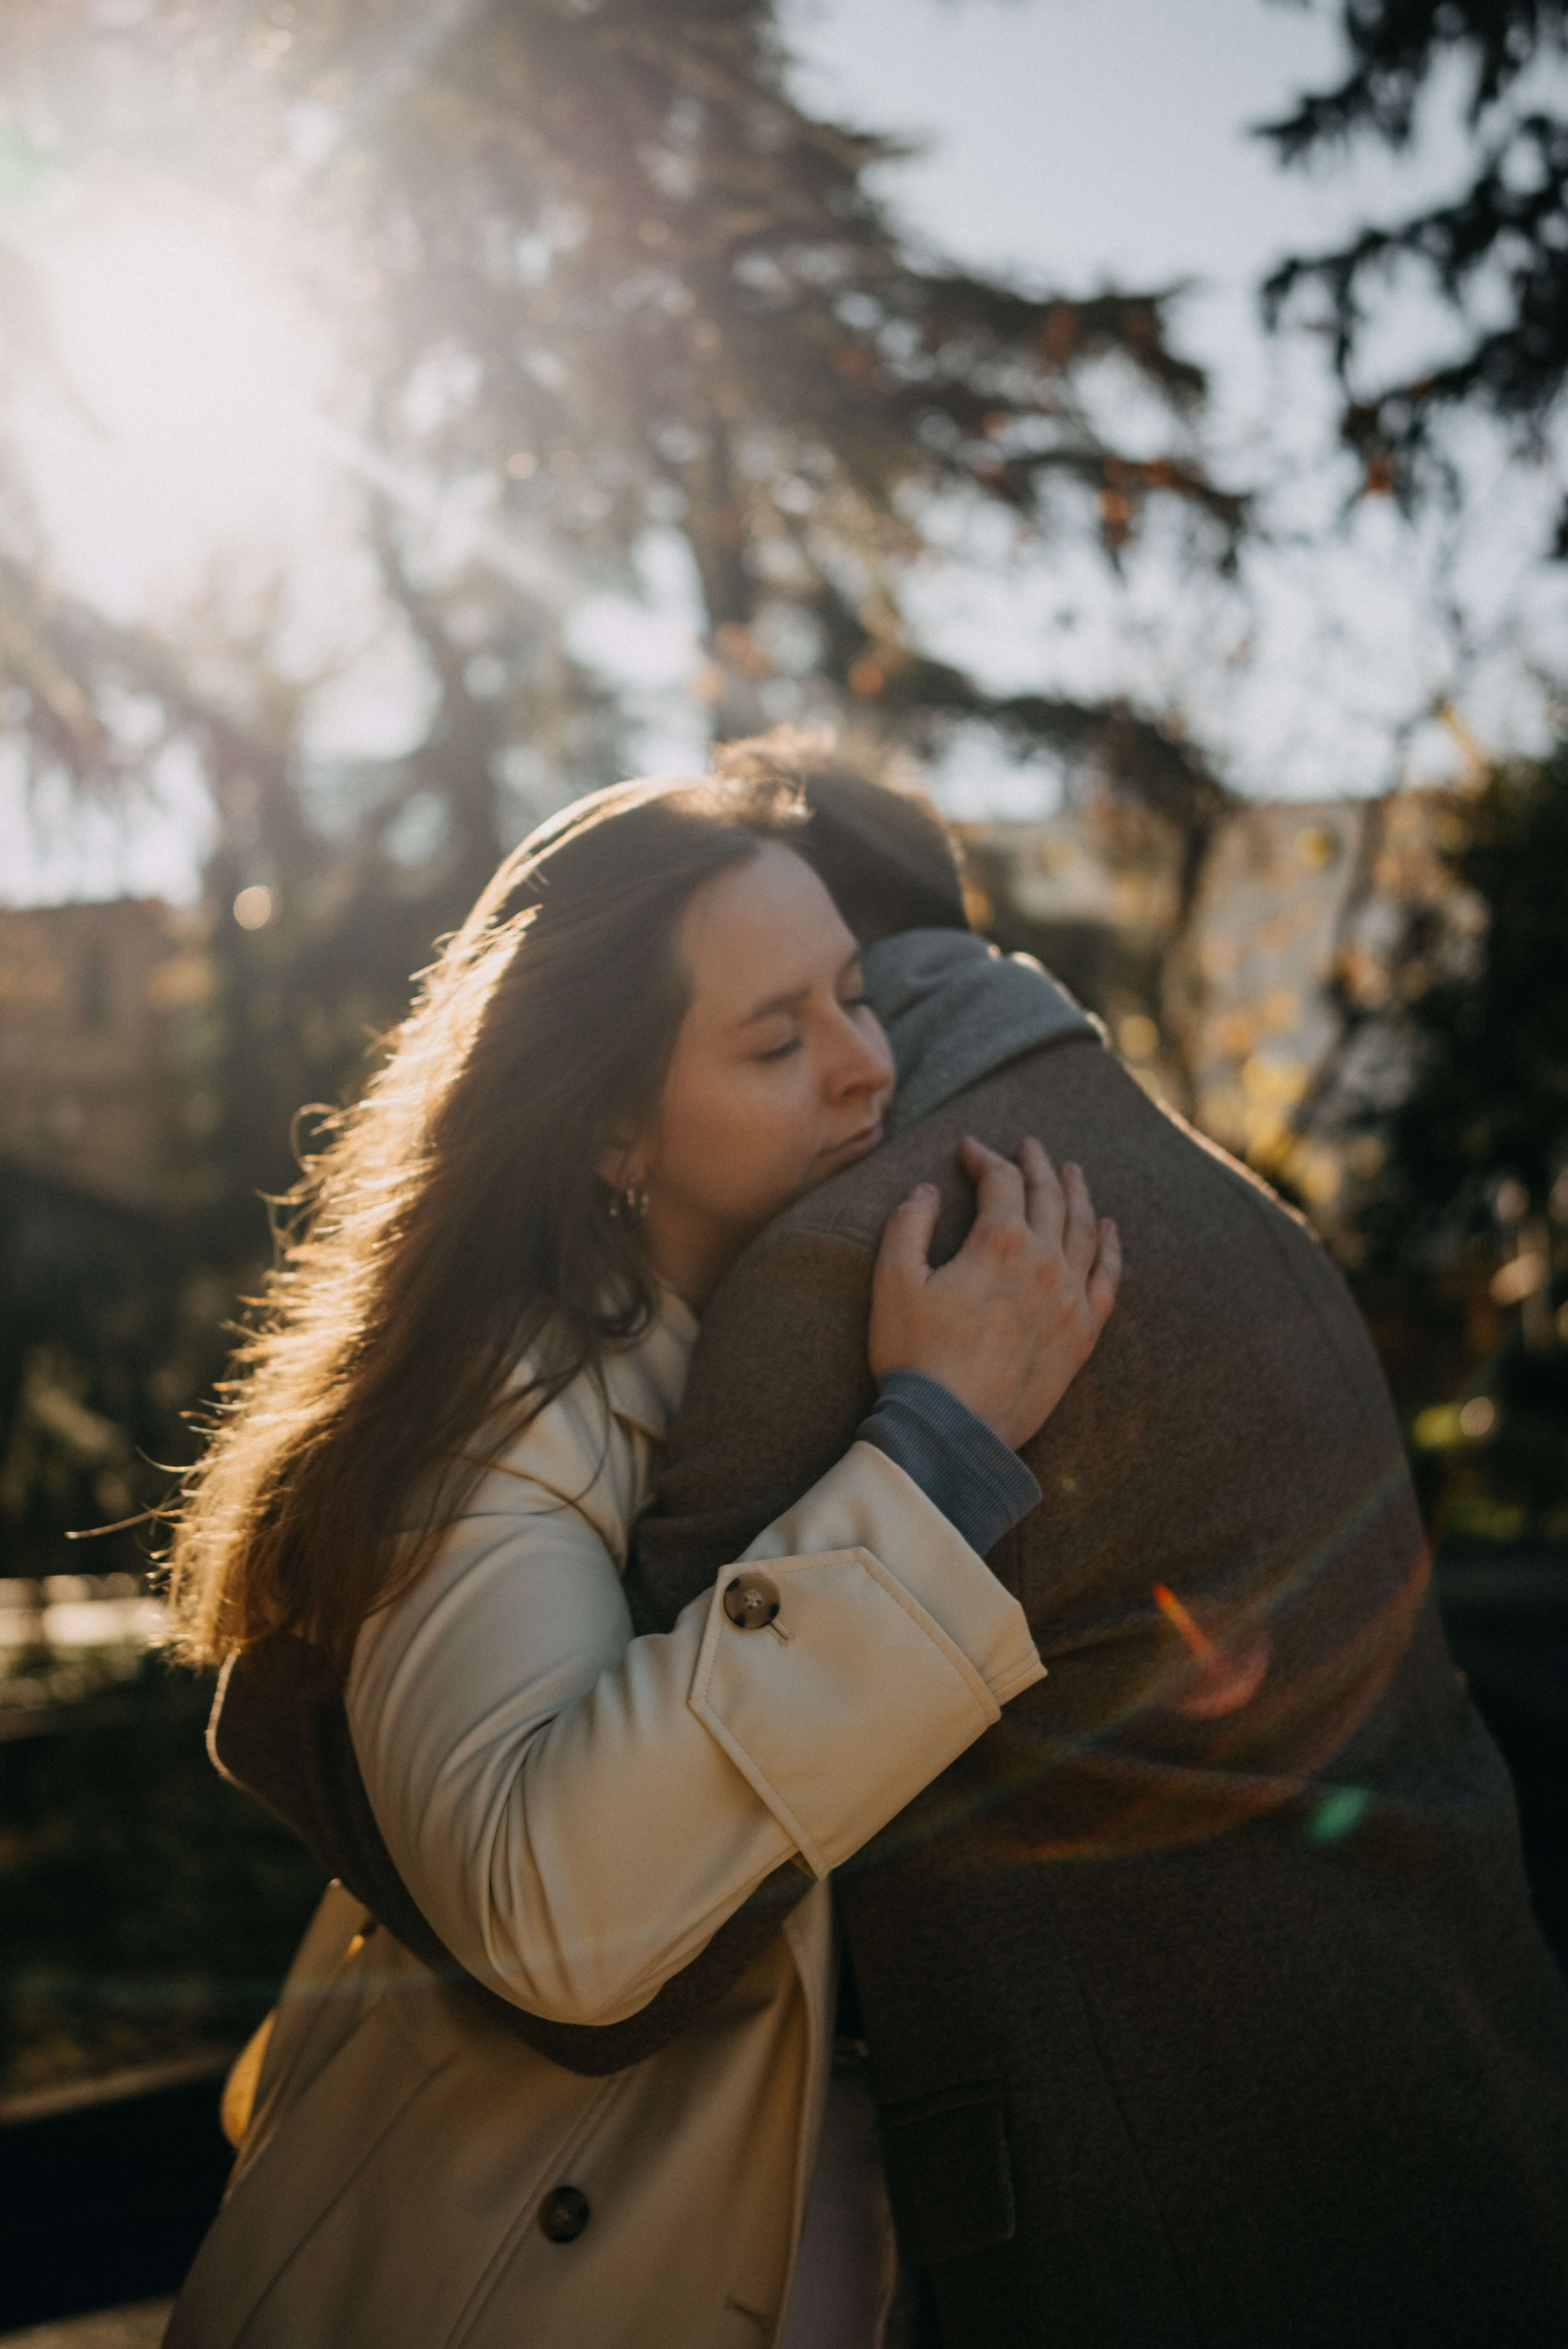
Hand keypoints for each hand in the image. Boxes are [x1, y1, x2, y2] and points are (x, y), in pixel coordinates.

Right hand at [869, 1136, 1120, 1450]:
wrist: (953, 1430)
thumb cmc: (915, 1357)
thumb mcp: (893, 1282)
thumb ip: (909, 1225)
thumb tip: (928, 1191)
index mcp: (999, 1243)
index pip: (999, 1181)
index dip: (983, 1158)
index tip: (969, 1150)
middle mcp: (1045, 1261)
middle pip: (1048, 1195)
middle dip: (1035, 1164)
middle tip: (1028, 1146)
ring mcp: (1070, 1297)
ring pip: (1084, 1228)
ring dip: (1077, 1193)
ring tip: (1071, 1173)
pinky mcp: (1083, 1333)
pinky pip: (1108, 1278)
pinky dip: (1110, 1247)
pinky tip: (1108, 1230)